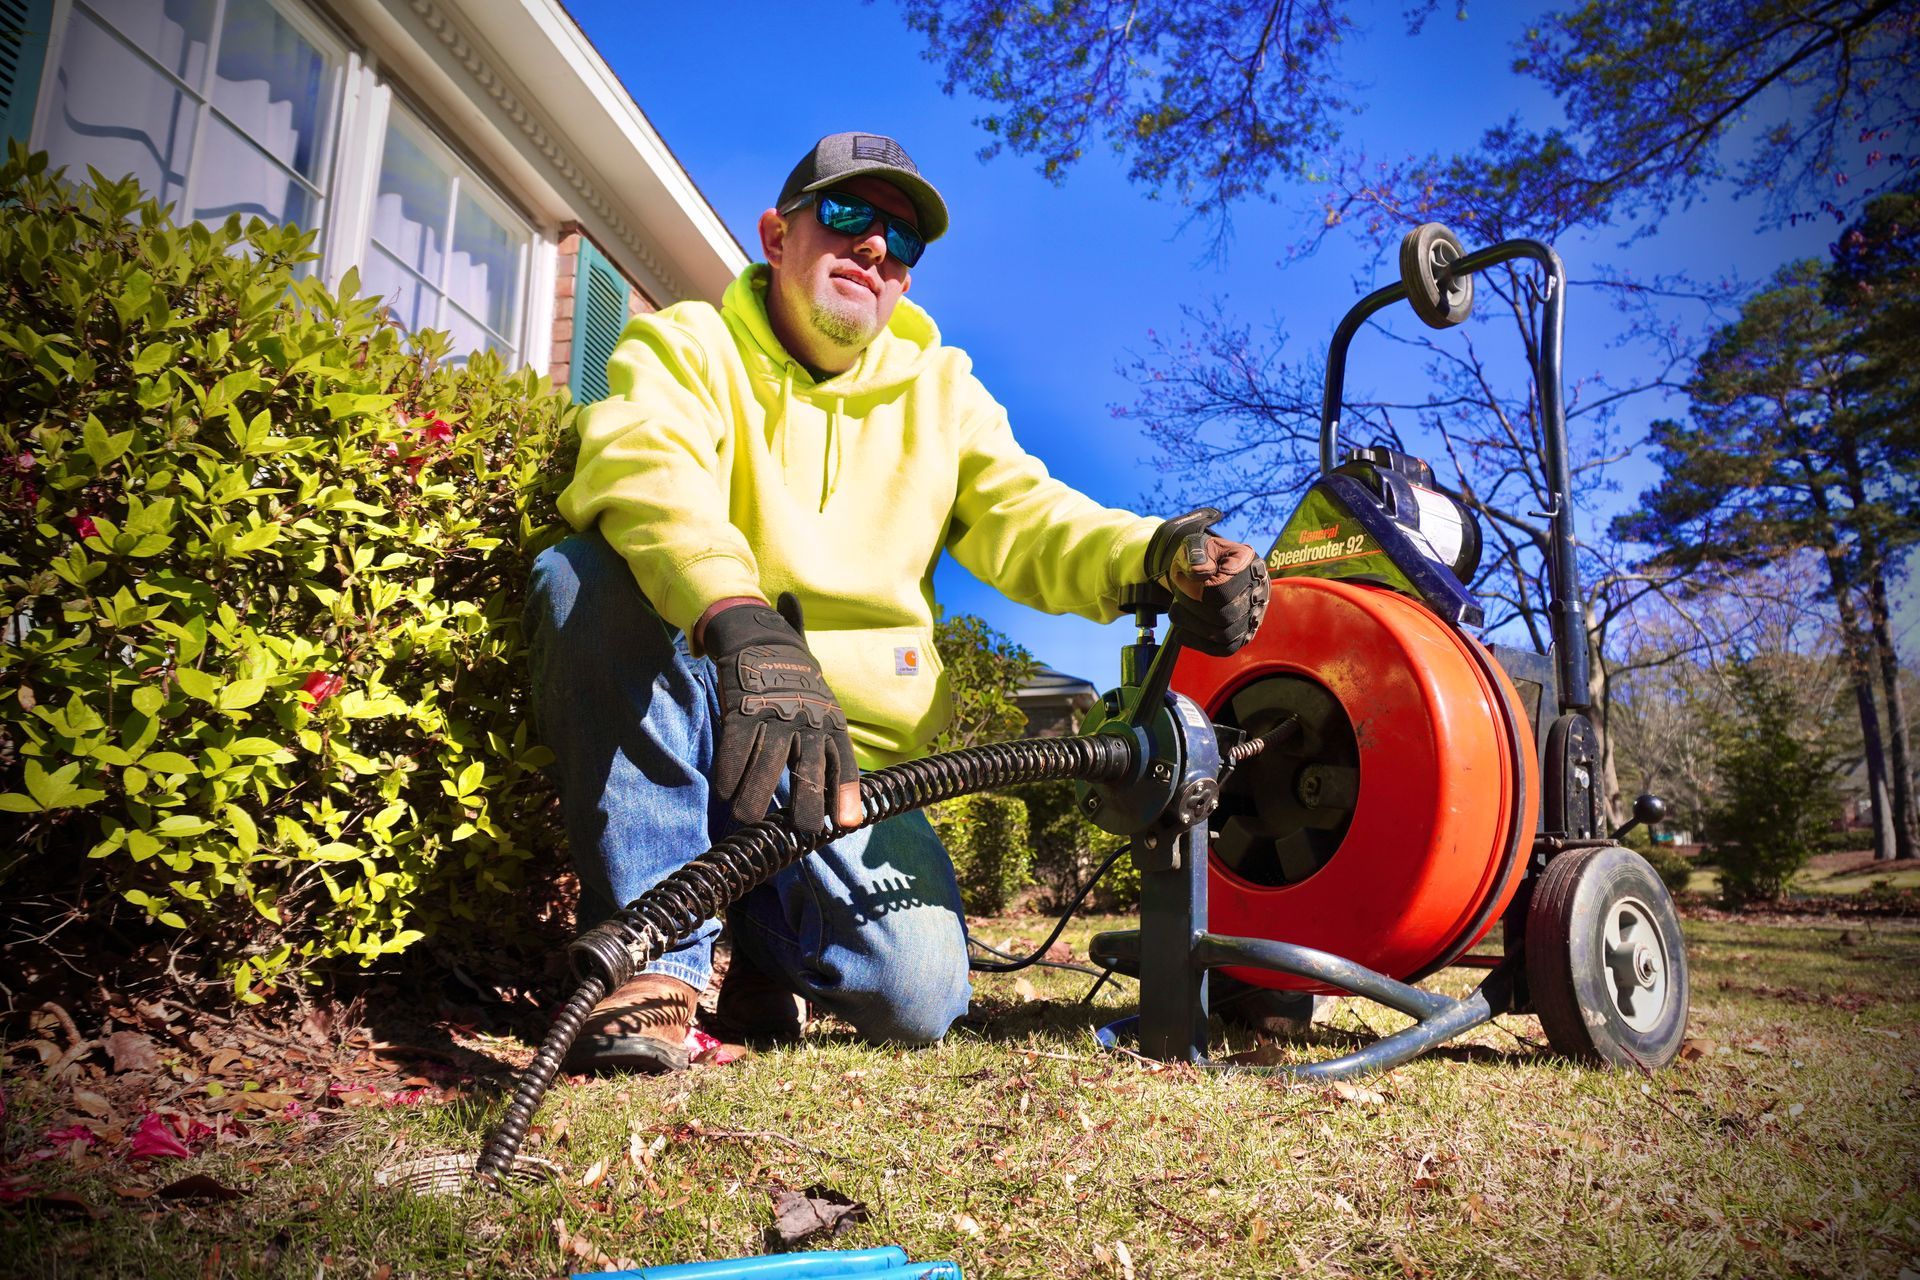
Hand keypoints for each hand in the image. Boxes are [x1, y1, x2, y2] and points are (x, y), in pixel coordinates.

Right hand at [701, 594, 861, 831]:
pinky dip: (729, 772)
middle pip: (809, 767)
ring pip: (768, 762)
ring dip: (756, 795)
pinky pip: (736, 745)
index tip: (847, 823)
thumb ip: (831, 763)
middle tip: (803, 828)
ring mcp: (775, 714)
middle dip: (808, 800)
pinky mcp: (744, 708)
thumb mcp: (825, 719)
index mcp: (832, 726)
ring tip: (747, 820)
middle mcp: (808, 721)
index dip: (846, 793)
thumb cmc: (801, 696)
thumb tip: (849, 819)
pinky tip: (725, 793)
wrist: (765, 642)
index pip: (844, 763)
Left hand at [1146, 515, 1270, 656]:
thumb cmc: (1201, 558)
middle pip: (1225, 616)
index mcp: (1248, 563)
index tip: (1183, 578)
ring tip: (1177, 610)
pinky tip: (1182, 631)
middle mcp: (1258, 591)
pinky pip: (1224, 649)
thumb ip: (1195, 552)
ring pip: (1223, 635)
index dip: (1195, 590)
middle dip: (1191, 607)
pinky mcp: (1243, 635)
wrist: (1204, 572)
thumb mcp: (1195, 545)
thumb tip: (1199, 572)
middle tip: (1178, 596)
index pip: (1222, 590)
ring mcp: (1254, 615)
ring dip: (1191, 625)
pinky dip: (1197, 642)